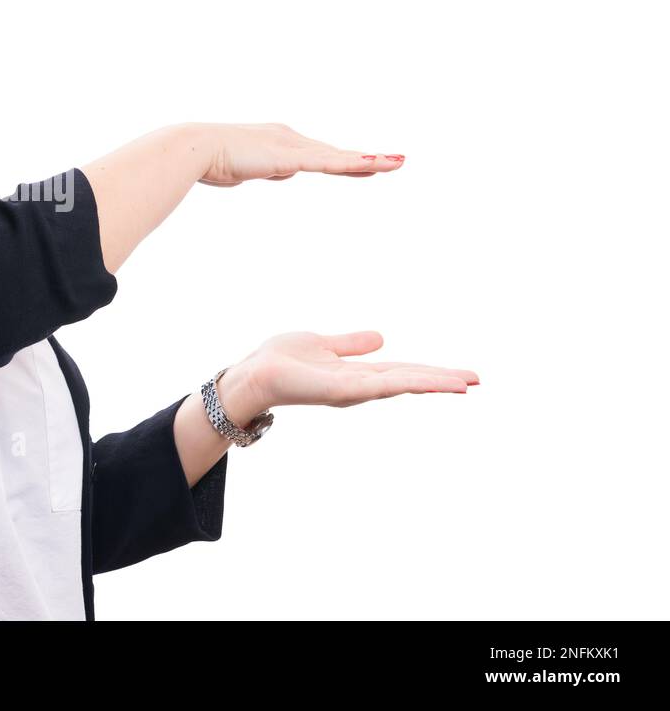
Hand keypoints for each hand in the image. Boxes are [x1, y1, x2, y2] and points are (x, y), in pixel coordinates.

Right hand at [194, 122, 404, 186]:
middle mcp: (290, 139)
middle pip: (335, 154)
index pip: (318, 155)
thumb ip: (261, 169)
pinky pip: (327, 162)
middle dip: (367, 159)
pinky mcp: (289, 157)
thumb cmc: (209, 160)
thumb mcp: (242, 169)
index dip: (344, 161)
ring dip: (371, 161)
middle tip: (396, 161)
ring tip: (398, 163)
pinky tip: (373, 165)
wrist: (195, 148)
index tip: (367, 165)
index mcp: (279, 141)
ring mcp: (291, 147)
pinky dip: (351, 164)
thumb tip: (273, 171)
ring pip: (338, 156)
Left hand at [221, 330, 478, 414]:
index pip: (404, 372)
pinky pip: (375, 386)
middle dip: (442, 381)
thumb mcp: (323, 344)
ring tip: (463, 384)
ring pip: (399, 384)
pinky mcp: (338, 391)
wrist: (252, 374)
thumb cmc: (281, 361)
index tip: (464, 376)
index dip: (433, 373)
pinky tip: (421, 382)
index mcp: (358, 374)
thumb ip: (350, 344)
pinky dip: (400, 384)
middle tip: (477, 381)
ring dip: (430, 384)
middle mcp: (359, 386)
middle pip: (409, 381)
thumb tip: (381, 338)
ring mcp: (351, 391)